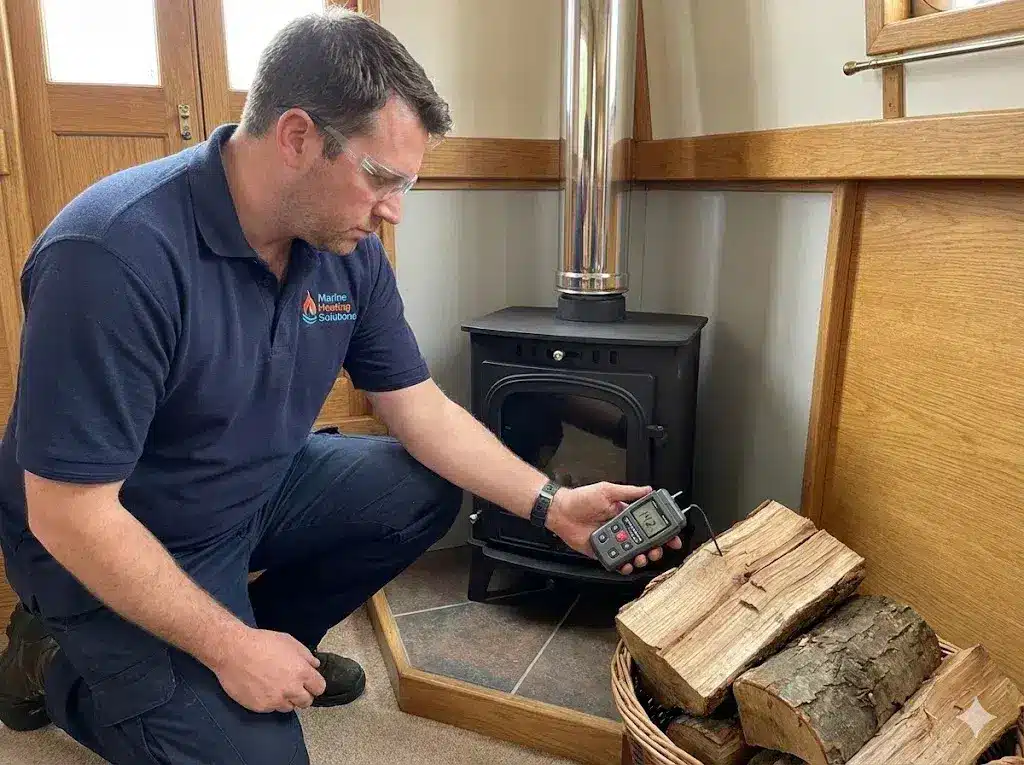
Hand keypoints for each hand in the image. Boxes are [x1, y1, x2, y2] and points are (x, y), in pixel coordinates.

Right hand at [212, 627, 326, 712]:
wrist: (234, 651)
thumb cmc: (262, 643)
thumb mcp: (289, 642)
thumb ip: (306, 656)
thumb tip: (314, 665)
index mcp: (301, 672)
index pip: (319, 688)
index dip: (315, 685)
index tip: (309, 683)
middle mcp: (291, 689)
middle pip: (306, 702)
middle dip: (303, 695)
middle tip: (293, 686)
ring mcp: (275, 700)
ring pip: (289, 707)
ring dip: (286, 699)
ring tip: (276, 686)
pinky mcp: (260, 707)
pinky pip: (271, 709)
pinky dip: (270, 701)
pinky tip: (263, 689)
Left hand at [545, 482, 682, 574]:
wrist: (561, 511)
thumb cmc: (581, 498)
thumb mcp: (607, 490)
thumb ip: (628, 492)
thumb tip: (648, 490)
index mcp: (625, 514)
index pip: (649, 524)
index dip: (663, 532)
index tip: (673, 537)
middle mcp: (622, 529)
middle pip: (645, 542)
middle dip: (655, 548)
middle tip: (656, 550)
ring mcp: (613, 541)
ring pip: (634, 554)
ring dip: (642, 558)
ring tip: (641, 557)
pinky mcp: (603, 552)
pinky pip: (617, 562)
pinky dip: (624, 566)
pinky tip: (627, 564)